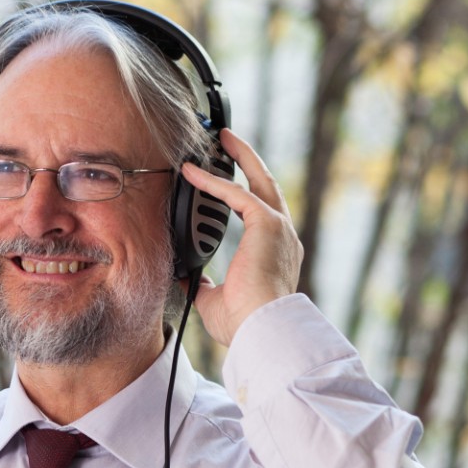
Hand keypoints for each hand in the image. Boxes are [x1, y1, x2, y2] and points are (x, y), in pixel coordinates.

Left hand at [180, 129, 302, 346]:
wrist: (262, 329)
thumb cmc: (245, 323)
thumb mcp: (215, 300)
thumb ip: (203, 284)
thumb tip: (186, 277)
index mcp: (275, 253)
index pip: (259, 214)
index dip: (242, 195)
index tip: (224, 183)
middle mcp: (282, 236)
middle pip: (267, 186)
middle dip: (249, 160)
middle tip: (229, 142)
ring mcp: (278, 228)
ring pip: (259, 180)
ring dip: (239, 157)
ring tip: (221, 139)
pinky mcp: (267, 225)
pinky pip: (237, 194)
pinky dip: (214, 182)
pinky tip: (194, 173)